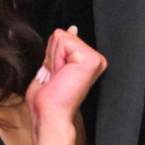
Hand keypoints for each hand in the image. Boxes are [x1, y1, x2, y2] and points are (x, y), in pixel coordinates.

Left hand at [25, 27, 105, 144]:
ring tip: (59, 78)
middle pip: (63, 35)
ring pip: (62, 37)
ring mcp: (96, 58)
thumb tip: (72, 28)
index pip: (63, 39)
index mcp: (87, 61)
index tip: (56, 77)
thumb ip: (59, 50)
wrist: (50, 117)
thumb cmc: (48, 101)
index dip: (52, 56)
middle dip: (52, 56)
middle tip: (57, 78)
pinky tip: (62, 75)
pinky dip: (56, 59)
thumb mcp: (50, 68)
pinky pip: (63, 42)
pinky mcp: (91, 59)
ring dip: (53, 59)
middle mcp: (96, 59)